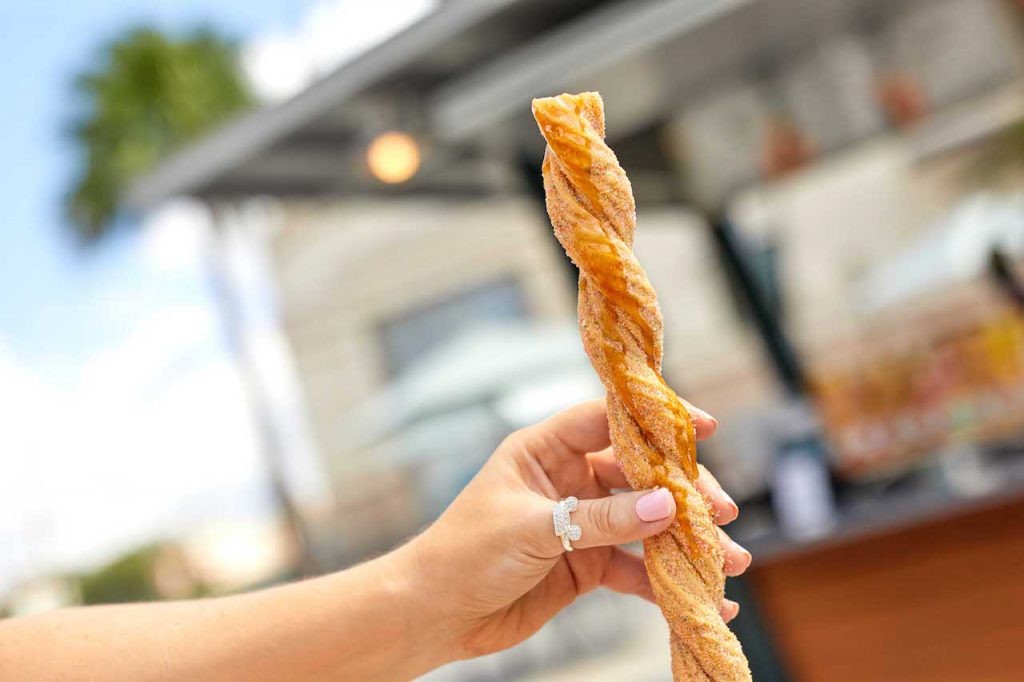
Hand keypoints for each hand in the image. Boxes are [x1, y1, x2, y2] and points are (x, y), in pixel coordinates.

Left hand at [392, 398, 750, 660]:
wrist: (435, 614)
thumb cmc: (465, 554)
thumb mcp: (532, 528)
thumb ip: (600, 520)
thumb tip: (665, 506)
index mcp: (544, 450)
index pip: (607, 419)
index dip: (654, 419)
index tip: (705, 427)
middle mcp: (566, 480)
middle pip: (638, 473)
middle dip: (683, 491)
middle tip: (723, 511)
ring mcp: (579, 523)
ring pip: (644, 522)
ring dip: (684, 540)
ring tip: (728, 559)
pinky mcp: (584, 565)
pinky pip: (633, 568)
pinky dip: (664, 582)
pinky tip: (698, 598)